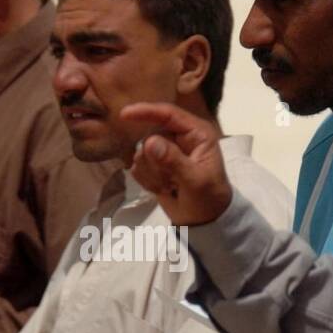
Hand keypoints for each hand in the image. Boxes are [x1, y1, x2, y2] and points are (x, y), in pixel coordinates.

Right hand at [122, 102, 232, 225]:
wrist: (204, 220)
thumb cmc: (208, 197)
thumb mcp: (195, 180)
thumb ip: (173, 160)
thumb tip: (149, 141)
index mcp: (196, 133)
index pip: (168, 114)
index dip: (146, 112)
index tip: (124, 114)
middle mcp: (179, 137)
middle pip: (151, 136)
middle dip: (155, 162)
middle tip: (172, 181)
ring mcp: (165, 150)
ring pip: (141, 153)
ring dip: (152, 174)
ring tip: (171, 186)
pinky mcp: (154, 165)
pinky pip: (137, 166)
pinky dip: (147, 180)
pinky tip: (163, 188)